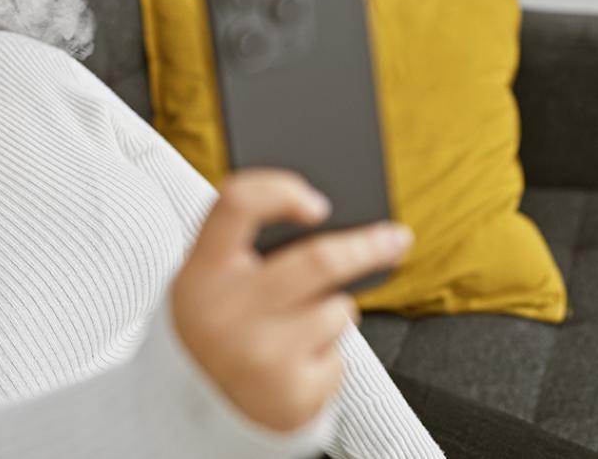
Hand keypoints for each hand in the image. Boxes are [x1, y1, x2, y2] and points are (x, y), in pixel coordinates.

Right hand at [169, 167, 412, 433]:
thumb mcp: (219, 282)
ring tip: (300, 329)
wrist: (204, 407)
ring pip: (337, 310)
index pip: (236, 204)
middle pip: (317, 260)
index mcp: (200, 272)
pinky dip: (329, 356)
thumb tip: (334, 223)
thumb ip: (254, 248)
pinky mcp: (288, 393)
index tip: (317, 202)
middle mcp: (222, 312)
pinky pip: (340, 357)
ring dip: (335, 313)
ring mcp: (255, 355)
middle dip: (367, 247)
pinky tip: (300, 364)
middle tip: (397, 238)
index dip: (279, 190)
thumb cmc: (227, 322)